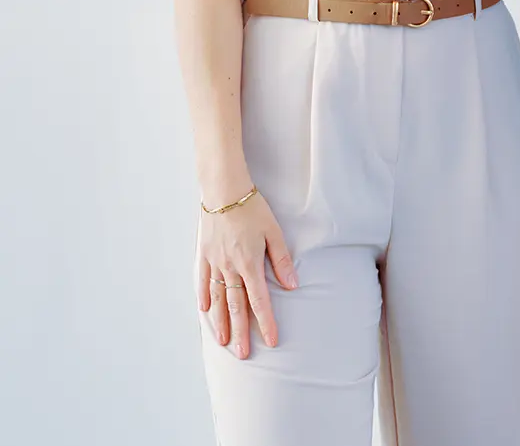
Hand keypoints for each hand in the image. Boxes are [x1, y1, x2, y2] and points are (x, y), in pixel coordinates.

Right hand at [197, 188, 298, 357]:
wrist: (223, 191)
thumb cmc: (252, 208)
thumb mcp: (274, 231)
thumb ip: (282, 260)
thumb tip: (292, 285)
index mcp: (250, 264)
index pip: (260, 301)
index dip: (266, 322)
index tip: (271, 341)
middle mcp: (230, 268)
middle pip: (236, 307)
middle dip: (241, 332)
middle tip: (244, 354)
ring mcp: (214, 263)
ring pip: (218, 300)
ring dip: (221, 322)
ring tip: (224, 342)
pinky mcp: (203, 255)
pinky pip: (202, 281)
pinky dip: (204, 298)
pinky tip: (205, 311)